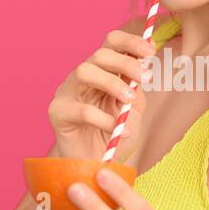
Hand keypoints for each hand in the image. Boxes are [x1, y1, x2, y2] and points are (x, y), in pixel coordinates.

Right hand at [47, 29, 155, 162]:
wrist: (96, 166)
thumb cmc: (114, 135)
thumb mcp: (134, 109)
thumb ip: (137, 85)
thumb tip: (146, 57)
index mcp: (102, 71)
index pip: (111, 43)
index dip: (131, 42)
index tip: (151, 51)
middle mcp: (82, 77)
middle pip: (99, 54)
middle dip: (126, 62)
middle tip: (146, 77)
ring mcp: (67, 92)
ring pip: (84, 71)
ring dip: (112, 83)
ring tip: (128, 100)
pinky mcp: (57, 113)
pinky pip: (81, 109)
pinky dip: (104, 118)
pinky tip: (118, 129)